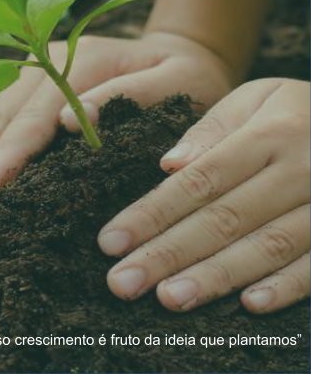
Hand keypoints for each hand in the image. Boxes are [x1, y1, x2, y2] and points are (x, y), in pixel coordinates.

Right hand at [0, 31, 232, 200]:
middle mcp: (51, 59)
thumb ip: (132, 98)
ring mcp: (36, 68)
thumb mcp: (179, 84)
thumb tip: (72, 122)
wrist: (181, 54)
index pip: (39, 112)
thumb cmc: (187, 78)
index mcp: (86, 60)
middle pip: (1, 112)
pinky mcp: (32, 83)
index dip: (11, 151)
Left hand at [98, 78, 309, 313]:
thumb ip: (212, 130)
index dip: (153, 213)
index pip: (200, 181)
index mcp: (268, 135)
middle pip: (224, 218)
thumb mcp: (255, 98)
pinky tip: (248, 306)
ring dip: (216, 276)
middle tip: (123, 282)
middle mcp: (297, 172)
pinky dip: (285, 287)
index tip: (112, 240)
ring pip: (266, 247)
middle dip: (169, 253)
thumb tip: (169, 167)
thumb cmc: (294, 109)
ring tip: (169, 298)